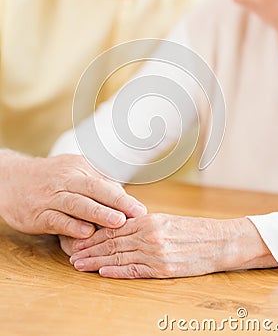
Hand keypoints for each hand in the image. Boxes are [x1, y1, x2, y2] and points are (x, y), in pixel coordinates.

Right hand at [0, 150, 146, 237]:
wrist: (12, 179)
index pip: (105, 183)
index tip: (141, 210)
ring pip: (77, 203)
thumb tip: (125, 199)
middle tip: (137, 214)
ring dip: (98, 213)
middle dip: (118, 202)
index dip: (124, 197)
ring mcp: (51, 196)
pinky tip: (86, 233)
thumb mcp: (74, 173)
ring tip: (118, 222)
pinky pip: (57, 219)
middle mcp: (66, 179)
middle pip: (94, 189)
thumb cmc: (52, 179)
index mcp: (79, 168)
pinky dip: (72, 226)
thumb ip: (97, 185)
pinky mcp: (38, 213)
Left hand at [69, 214, 277, 277]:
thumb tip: (120, 229)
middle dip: (89, 249)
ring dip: (96, 261)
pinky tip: (102, 273)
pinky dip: (116, 271)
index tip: (78, 240)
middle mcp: (149, 234)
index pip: (114, 228)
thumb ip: (143, 225)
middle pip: (112, 242)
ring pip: (119, 256)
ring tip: (79, 265)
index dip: (93, 236)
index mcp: (149, 220)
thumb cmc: (193, 231)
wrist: (219, 241)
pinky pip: (135, 270)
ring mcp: (156, 252)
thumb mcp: (166, 221)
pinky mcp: (164, 268)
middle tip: (72, 255)